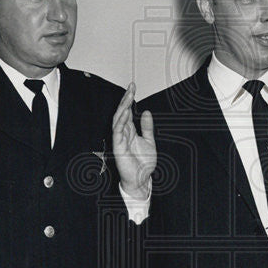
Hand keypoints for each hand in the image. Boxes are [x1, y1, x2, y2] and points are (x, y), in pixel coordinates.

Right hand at [112, 82, 155, 199]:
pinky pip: (117, 132)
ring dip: (123, 107)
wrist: (141, 180)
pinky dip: (120, 122)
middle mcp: (123, 133)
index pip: (127, 112)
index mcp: (130, 131)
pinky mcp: (118, 147)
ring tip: (128, 96)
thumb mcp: (150, 141)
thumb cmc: (143, 163)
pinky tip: (125, 113)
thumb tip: (146, 112)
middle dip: (125, 99)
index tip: (133, 87)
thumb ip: (147, 127)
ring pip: (118, 120)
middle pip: (122, 112)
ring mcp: (119, 139)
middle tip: (131, 87)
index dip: (129, 99)